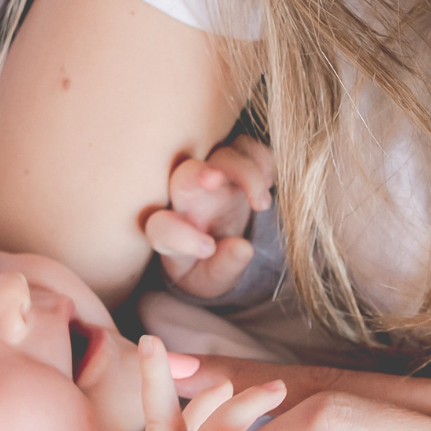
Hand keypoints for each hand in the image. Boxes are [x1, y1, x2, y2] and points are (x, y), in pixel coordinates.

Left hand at [144, 135, 274, 300]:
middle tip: (214, 180)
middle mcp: (185, 198)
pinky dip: (260, 159)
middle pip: (185, 174)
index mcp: (168, 232)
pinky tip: (268, 183)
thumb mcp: (211, 282)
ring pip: (222, 155)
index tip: (207, 248)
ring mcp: (211, 176)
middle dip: (198, 173)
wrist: (218, 249)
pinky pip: (246, 148)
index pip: (162, 228)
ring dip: (244, 171)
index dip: (181, 235)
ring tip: (262, 204)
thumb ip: (223, 268)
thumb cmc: (206, 267)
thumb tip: (243, 248)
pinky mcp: (235, 165)